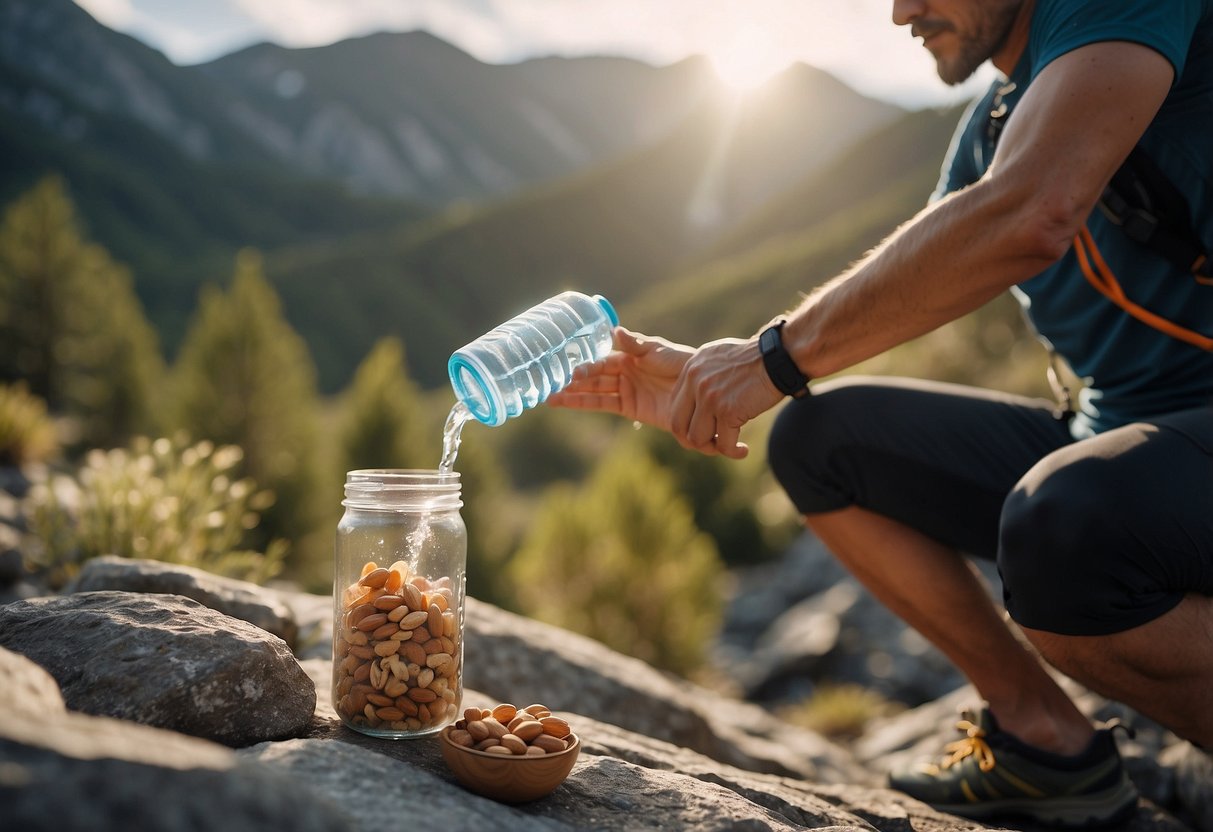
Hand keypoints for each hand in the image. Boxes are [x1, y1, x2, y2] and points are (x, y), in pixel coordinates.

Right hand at [546, 327, 692, 430]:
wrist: (701, 388)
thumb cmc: (681, 363)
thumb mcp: (658, 350)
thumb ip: (635, 344)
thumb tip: (614, 331)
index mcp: (629, 356)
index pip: (603, 361)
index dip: (588, 367)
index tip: (572, 373)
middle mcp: (624, 373)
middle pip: (594, 378)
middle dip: (574, 382)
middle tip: (553, 386)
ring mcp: (626, 390)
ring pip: (594, 392)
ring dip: (573, 395)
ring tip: (550, 398)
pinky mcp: (630, 408)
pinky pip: (603, 405)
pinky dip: (585, 404)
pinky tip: (567, 403)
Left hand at [669, 335, 783, 459]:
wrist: (780, 357)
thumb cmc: (756, 360)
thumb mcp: (719, 359)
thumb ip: (703, 377)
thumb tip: (696, 402)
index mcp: (690, 369)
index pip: (674, 407)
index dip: (686, 425)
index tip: (704, 430)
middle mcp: (695, 382)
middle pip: (679, 426)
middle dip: (694, 441)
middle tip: (712, 444)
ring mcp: (710, 397)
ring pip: (698, 439)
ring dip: (714, 447)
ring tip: (730, 445)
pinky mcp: (728, 411)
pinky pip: (723, 444)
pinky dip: (733, 452)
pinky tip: (743, 450)